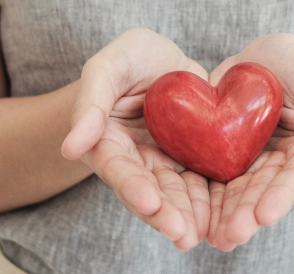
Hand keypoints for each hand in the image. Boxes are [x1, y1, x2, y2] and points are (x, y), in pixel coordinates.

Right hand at [61, 28, 211, 250]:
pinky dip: (211, 202)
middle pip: (148, 191)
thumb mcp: (108, 67)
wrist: (163, 60)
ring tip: (201, 234)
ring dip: (188, 216)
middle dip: (165, 214)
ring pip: (176, 194)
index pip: (118, 169)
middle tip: (182, 233)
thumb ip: (90, 103)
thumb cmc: (128, 59)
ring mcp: (164, 163)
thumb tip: (69, 147)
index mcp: (107, 142)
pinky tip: (224, 218)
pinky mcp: (191, 161)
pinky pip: (202, 182)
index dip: (133, 187)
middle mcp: (135, 161)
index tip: (150, 203)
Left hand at [204, 33, 293, 250]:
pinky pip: (208, 174)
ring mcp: (245, 160)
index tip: (265, 215)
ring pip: (233, 191)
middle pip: (259, 193)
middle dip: (246, 215)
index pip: (293, 179)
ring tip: (213, 238)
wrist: (267, 57)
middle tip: (232, 235)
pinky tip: (190, 214)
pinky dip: (201, 195)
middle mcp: (274, 165)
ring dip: (223, 215)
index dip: (280, 197)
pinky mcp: (219, 151)